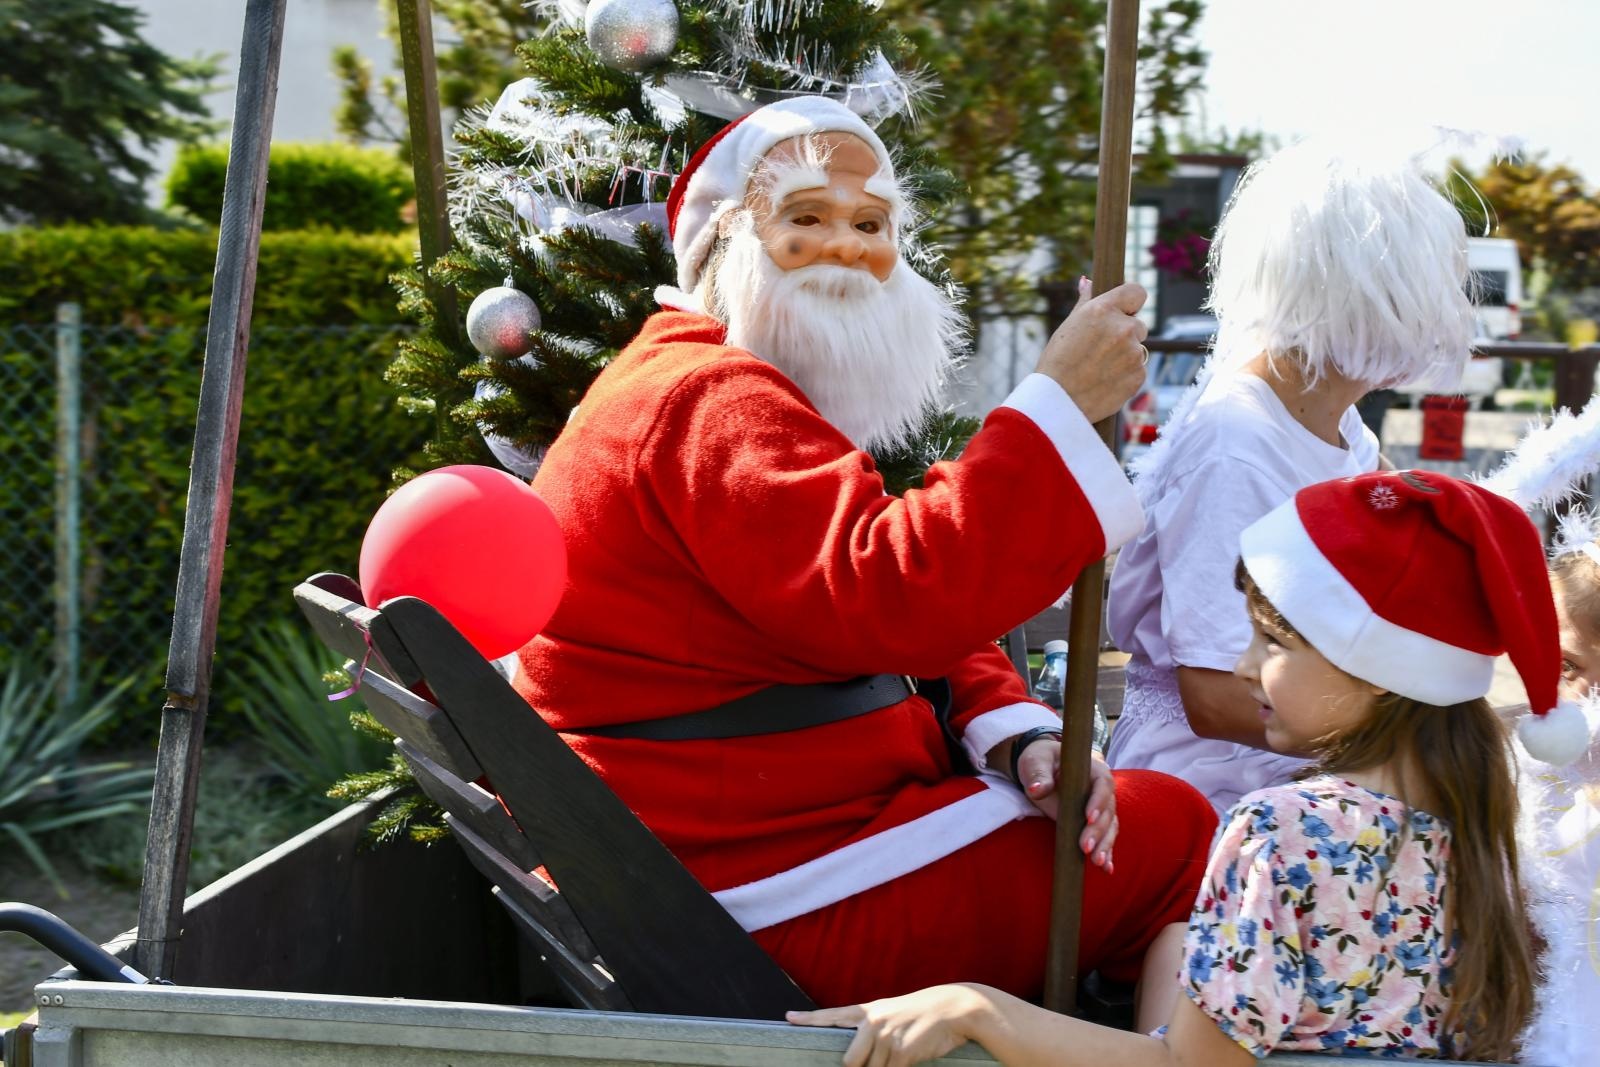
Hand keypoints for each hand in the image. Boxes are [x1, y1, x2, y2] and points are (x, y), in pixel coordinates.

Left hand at [787, 985, 979, 1066]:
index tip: (789, 1019)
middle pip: (850, 1061)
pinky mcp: (901, 1051)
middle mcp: (873, 1022)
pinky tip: (911, 1058)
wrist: (954, 1008)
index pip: (833, 1016)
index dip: (809, 1019)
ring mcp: (886, 1036)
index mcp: (869, 1011)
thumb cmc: (923, 1015)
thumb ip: (873, 1028)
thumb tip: (856, 1056)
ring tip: (905, 1051)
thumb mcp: (894, 1014)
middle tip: (881, 1060)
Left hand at [1014, 739, 1117, 871]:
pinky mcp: (1093, 823)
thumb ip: (1039, 774)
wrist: (1040, 768)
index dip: (1098, 801)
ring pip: (1109, 827)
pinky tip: (1107, 869)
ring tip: (1097, 862)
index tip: (1088, 817)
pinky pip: (1104, 837)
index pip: (1103, 784)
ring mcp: (1099, 808)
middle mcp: (1101, 790)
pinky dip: (1106, 853)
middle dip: (1099, 831)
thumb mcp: (1036, 761)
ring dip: (1105, 845)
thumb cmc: (1040, 759)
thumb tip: (1037, 789)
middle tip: (1086, 847)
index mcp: (1093, 769)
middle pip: (1108, 811)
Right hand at [1035, 276, 1148, 423]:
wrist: (1056, 403)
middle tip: (1100, 350)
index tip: (1124, 310)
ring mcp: (1133, 353)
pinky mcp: (1139, 376)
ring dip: (1124, 356)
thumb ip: (1085, 302)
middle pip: (1138, 325)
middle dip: (1125, 335)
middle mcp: (1122, 328)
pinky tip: (1104, 382)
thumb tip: (1088, 281)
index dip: (1131, 302)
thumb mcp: (1068, 326)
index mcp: (1103, 310)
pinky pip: (1138, 370)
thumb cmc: (1056, 362)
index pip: (1137, 292)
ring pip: (1137, 349)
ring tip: (1098, 369)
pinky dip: (1125, 376)